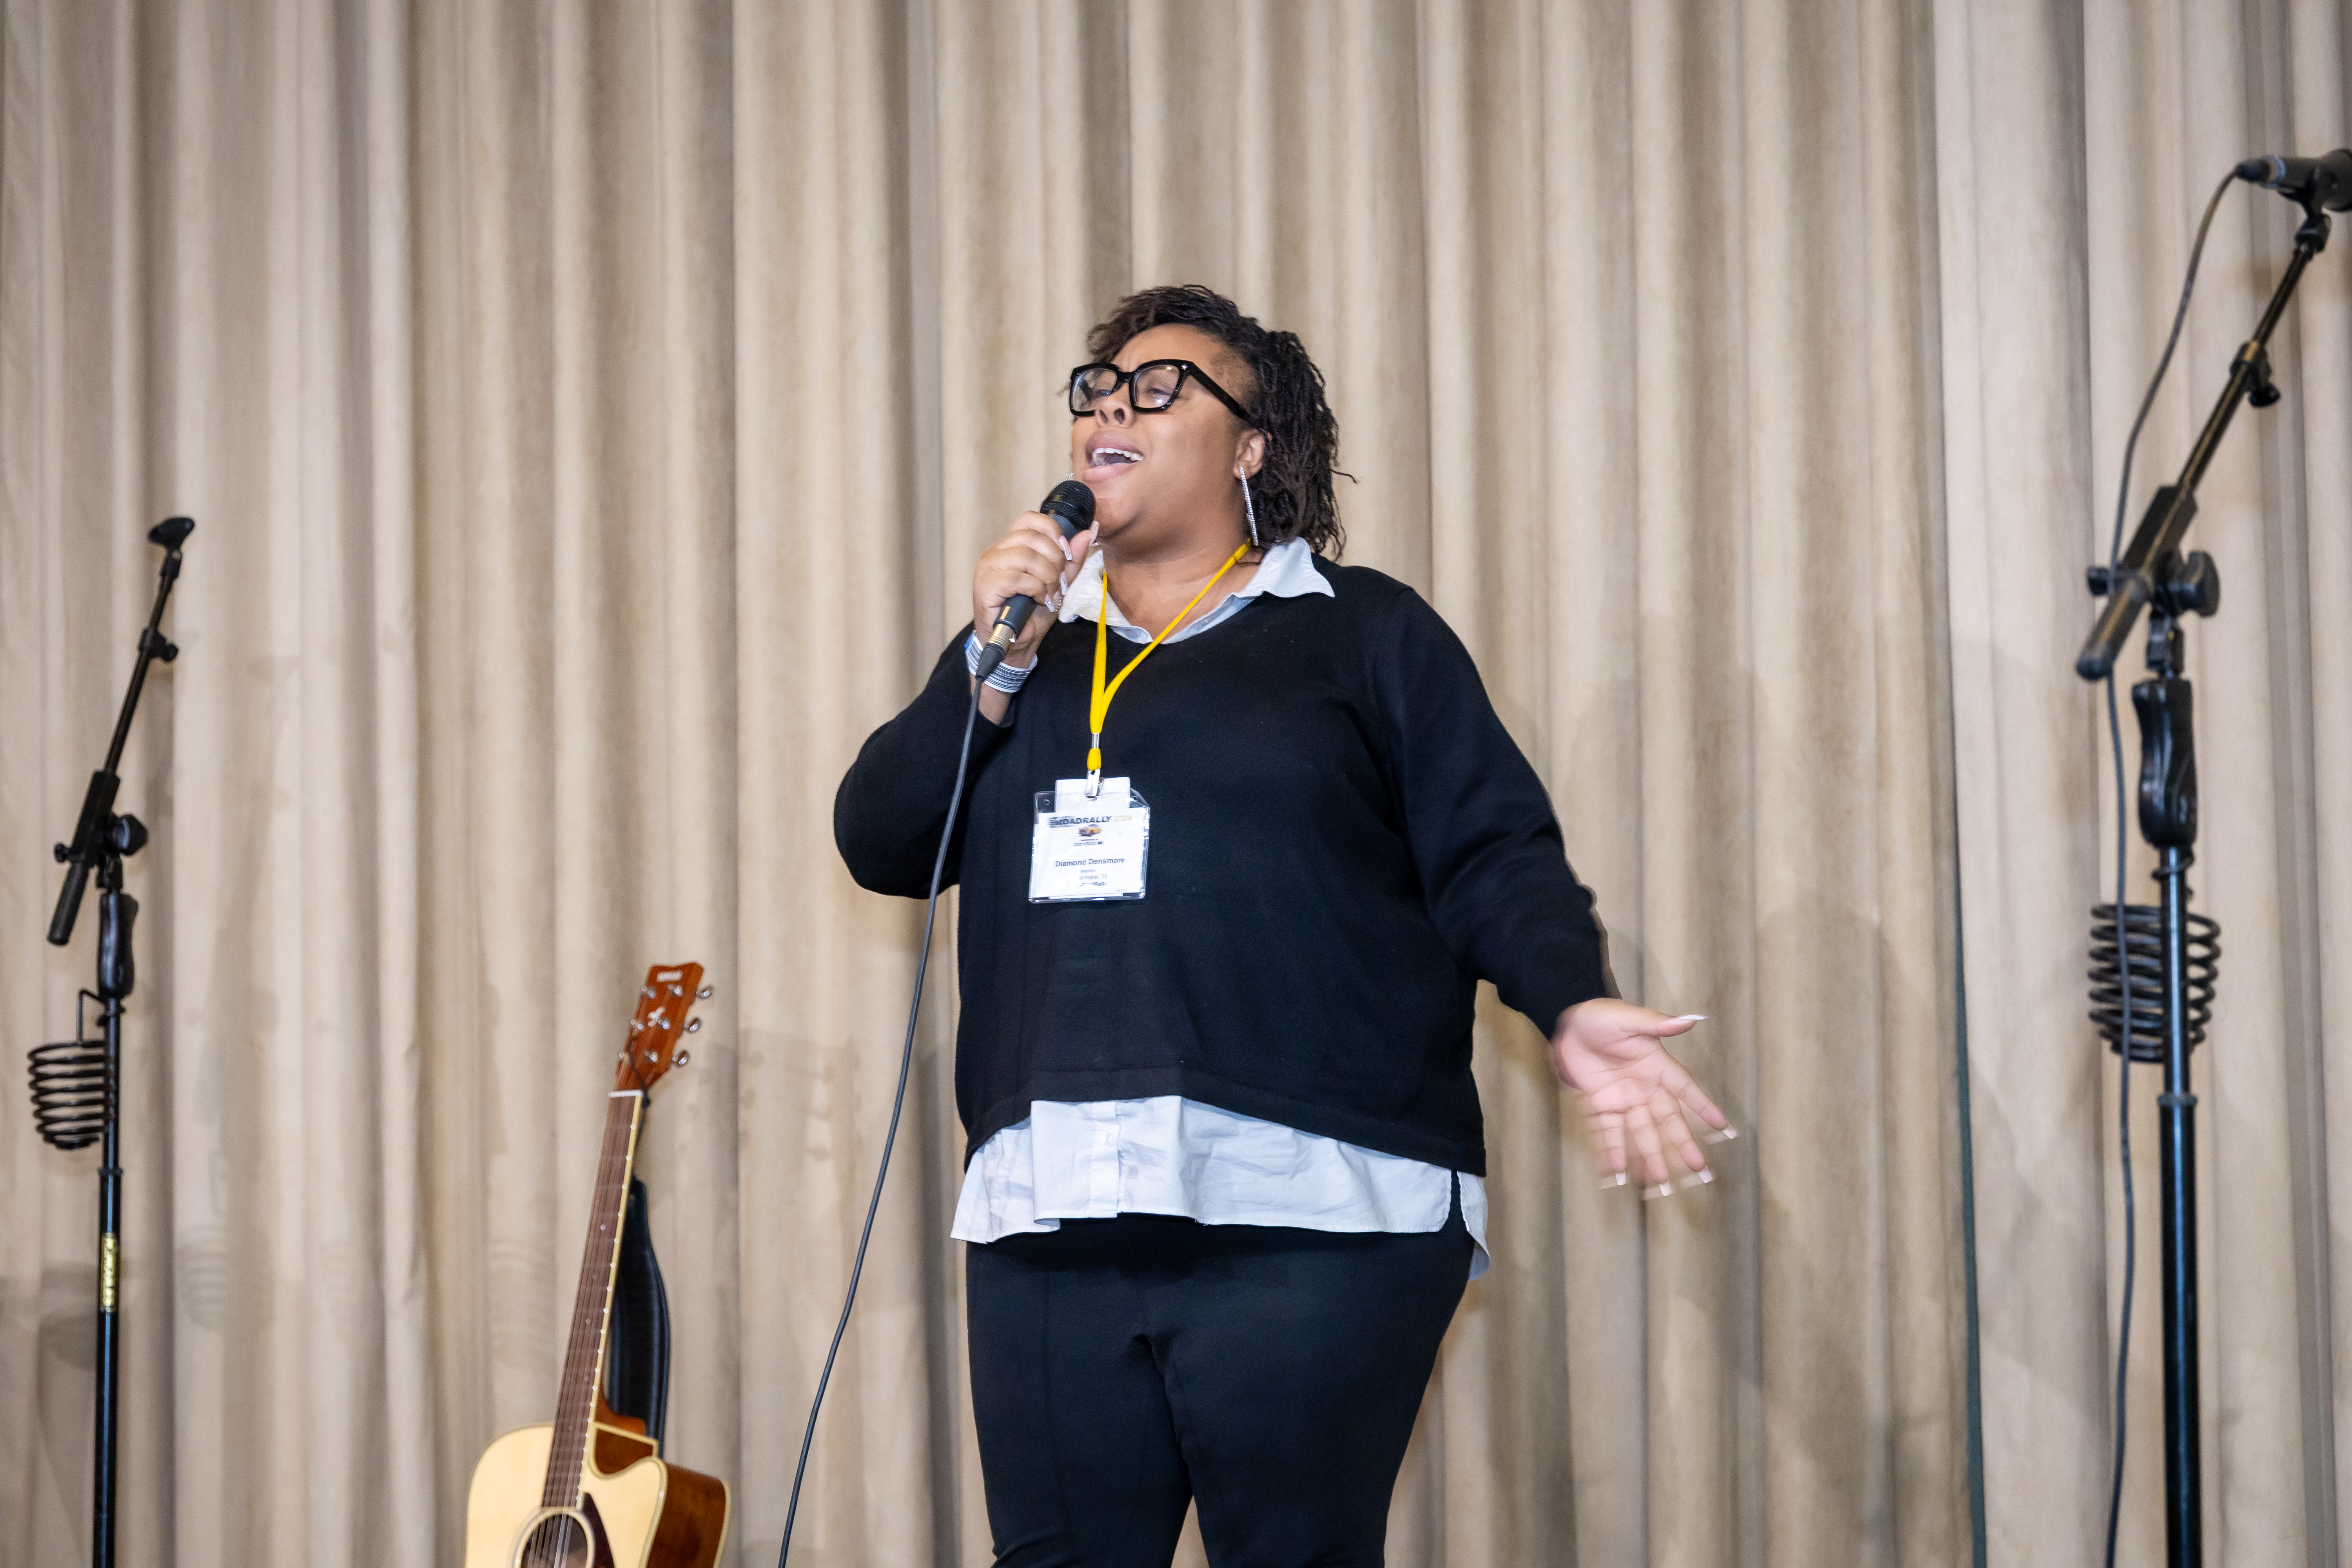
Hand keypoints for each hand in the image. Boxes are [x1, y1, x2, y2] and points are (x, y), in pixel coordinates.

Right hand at [972, 511, 1096, 668]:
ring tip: (1050, 594)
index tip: (1065, 554)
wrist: (1015, 644)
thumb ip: (1072, 559)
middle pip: (1032, 537)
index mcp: (1010, 546)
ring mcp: (988, 568)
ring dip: (1047, 577)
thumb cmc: (1032, 612)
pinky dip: (1036, 589)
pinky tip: (1039, 600)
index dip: (1052, 531)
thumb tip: (1089, 532)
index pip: (1030, 520)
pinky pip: (1018, 578)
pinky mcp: (985, 586)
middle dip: (1054, 560)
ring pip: (1026, 556)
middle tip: (1058, 582)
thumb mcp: (1059, 582)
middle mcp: (995, 552)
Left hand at [1549, 999, 1732, 1192]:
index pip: (1686, 1090)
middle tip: (1699, 1168)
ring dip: (1650, 1157)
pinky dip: (1612, 1152)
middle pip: (1667, 1120)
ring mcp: (1623, 1100)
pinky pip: (1607, 1133)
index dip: (1704, 1108)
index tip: (1724, 1128)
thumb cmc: (1600, 1016)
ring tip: (1661, 1182)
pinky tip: (1619, 1173)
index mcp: (1657, 1065)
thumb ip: (1656, 1023)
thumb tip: (1688, 1020)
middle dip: (1682, 1144)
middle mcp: (1644, 1088)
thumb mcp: (1629, 1018)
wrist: (1566, 1024)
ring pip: (1640, 1133)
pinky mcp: (1600, 1107)